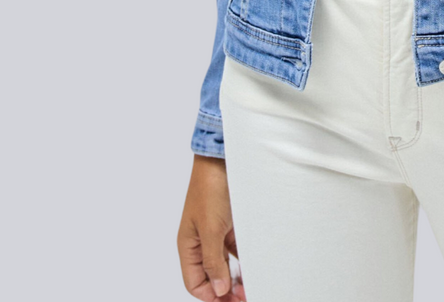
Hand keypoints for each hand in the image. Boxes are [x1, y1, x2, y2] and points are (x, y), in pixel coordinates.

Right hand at [177, 154, 246, 300]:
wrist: (223, 157)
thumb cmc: (210, 187)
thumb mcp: (211, 229)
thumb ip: (214, 261)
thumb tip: (218, 290)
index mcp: (188, 245)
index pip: (195, 283)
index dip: (211, 296)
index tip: (230, 301)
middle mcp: (201, 241)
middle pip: (211, 276)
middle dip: (225, 290)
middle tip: (245, 297)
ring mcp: (217, 232)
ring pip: (225, 265)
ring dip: (237, 278)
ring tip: (252, 287)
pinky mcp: (232, 223)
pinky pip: (237, 249)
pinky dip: (244, 260)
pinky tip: (255, 267)